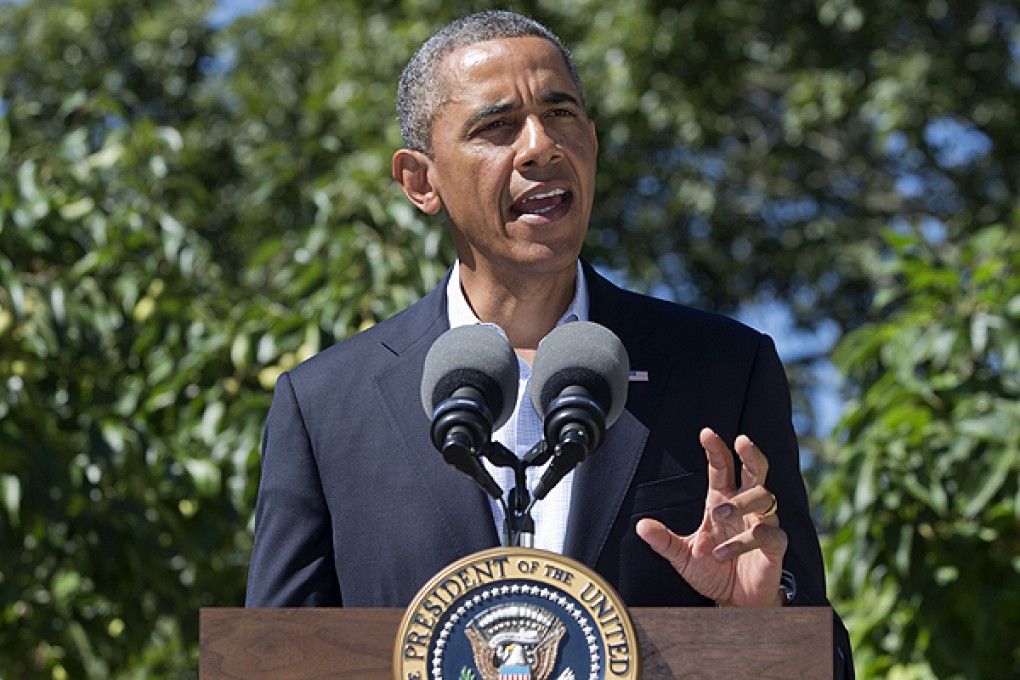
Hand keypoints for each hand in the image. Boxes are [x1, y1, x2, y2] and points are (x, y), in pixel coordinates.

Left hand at [636, 427, 787, 606]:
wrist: (734, 603)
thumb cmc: (712, 572)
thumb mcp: (682, 556)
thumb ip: (663, 541)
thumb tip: (640, 526)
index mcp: (722, 501)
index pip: (722, 468)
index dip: (716, 450)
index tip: (706, 433)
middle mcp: (744, 508)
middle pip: (756, 471)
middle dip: (751, 454)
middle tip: (742, 441)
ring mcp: (762, 524)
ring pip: (764, 497)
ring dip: (741, 502)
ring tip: (718, 515)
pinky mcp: (774, 546)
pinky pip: (767, 534)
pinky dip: (745, 540)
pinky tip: (724, 552)